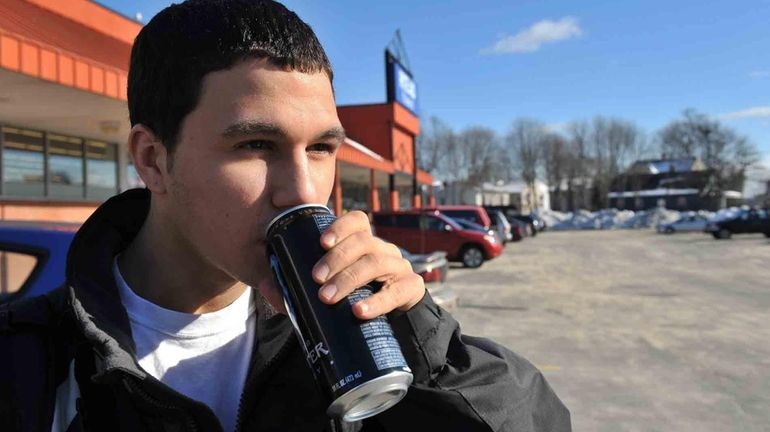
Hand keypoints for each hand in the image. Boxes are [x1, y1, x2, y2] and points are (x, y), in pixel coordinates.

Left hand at [311, 210, 425, 318]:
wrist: (391, 323)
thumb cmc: (354, 298)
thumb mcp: (333, 285)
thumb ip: (303, 282)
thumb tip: (267, 284)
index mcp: (365, 243)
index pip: (358, 221)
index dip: (340, 227)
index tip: (322, 243)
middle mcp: (384, 250)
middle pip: (363, 242)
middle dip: (336, 259)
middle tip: (316, 280)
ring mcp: (400, 267)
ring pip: (376, 263)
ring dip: (348, 279)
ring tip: (328, 298)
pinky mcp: (411, 288)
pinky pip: (396, 291)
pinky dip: (376, 301)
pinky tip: (358, 311)